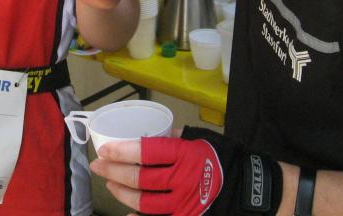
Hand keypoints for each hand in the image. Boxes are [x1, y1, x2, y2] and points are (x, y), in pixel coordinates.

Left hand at [90, 133, 222, 215]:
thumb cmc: (220, 158)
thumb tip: (145, 134)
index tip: (105, 149)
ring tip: (109, 183)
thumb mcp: (199, 139)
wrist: (245, 188)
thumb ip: (173, 137)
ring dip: (121, 193)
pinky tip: (126, 212)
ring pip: (144, 202)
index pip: (147, 151)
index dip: (122, 151)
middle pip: (140, 179)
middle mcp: (183, 179)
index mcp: (185, 154)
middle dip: (113, 171)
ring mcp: (183, 203)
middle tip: (98, 165)